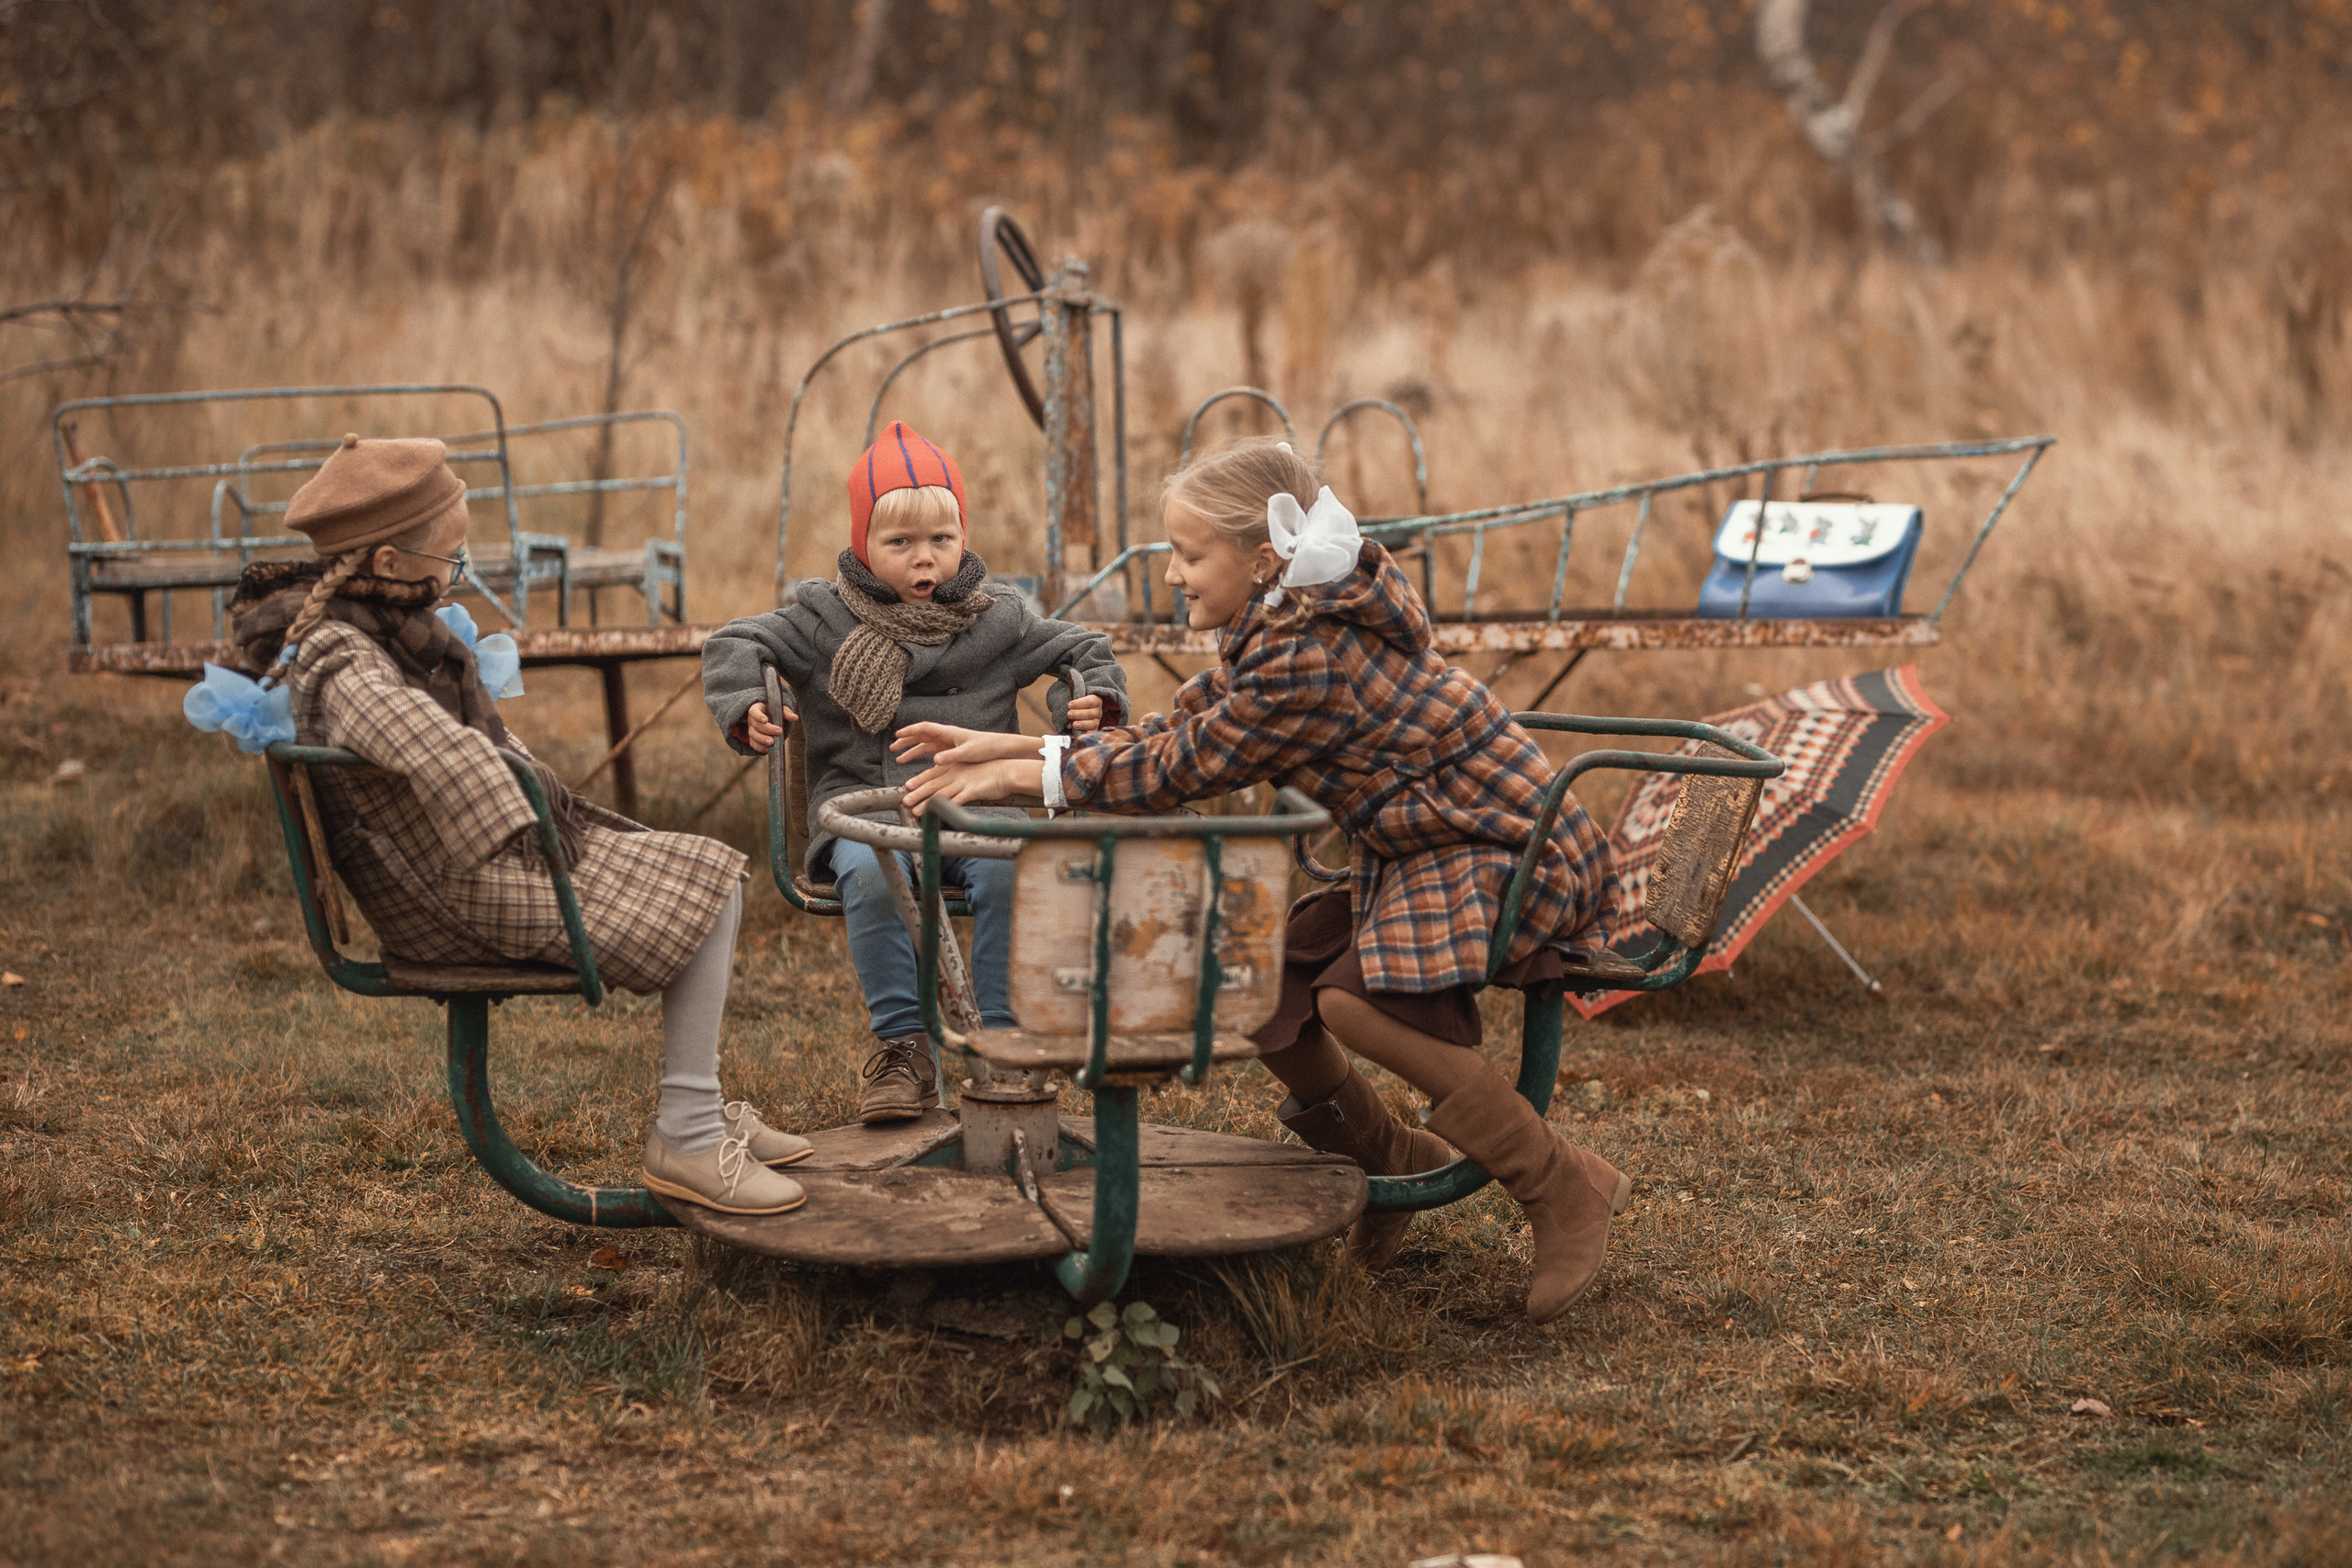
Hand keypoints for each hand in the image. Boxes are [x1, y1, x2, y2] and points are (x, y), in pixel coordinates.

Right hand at [744, 699, 792, 753]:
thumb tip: (794, 717)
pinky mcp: (753, 739)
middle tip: (779, 732)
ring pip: (753, 735)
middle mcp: (752, 719)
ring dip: (762, 740)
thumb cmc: (774, 712)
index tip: (765, 720)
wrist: (770, 717)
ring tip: (772, 743)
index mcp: (757, 709)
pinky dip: (760, 747)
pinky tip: (768, 749)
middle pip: (756, 725)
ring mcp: (751, 729)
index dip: (758, 716)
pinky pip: (754, 744)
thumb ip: (786, 712)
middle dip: (767, 730)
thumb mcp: (780, 709)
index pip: (754, 712)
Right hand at [891, 722, 1040, 766]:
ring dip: (912, 750)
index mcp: (949, 733)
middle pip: (922, 736)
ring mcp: (949, 744)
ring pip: (926, 745)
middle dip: (906, 741)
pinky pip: (933, 752)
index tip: (897, 735)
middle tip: (892, 748)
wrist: (1001, 749)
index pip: (925, 728)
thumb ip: (951, 756)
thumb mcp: (968, 753)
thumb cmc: (987, 748)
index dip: (909, 731)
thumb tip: (934, 760)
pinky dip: (923, 757)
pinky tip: (917, 764)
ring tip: (899, 759)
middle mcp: (947, 736)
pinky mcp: (953, 751)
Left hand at [901, 756, 1038, 812]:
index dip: (919, 780)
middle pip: (932, 784)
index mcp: (954, 768)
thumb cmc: (989, 772)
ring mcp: (963, 783)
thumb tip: (947, 784)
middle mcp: (955, 774)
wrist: (1007, 771)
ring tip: (915, 812)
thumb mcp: (970, 771)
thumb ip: (957, 777)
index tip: (907, 786)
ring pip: (941, 794)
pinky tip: (939, 815)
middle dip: (917, 793)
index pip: (932, 774)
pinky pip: (957, 801)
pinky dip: (947, 808)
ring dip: (927, 803)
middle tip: (905, 801)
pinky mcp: (972, 791)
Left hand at [1065, 694, 1104, 732]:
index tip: (1069, 705)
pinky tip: (1082, 733)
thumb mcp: (1074, 698)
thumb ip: (1072, 700)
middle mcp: (1098, 711)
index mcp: (1095, 700)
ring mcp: (1096, 721)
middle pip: (1092, 713)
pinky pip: (1093, 732)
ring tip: (1074, 724)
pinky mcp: (1093, 730)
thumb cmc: (1074, 704)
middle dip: (1079, 714)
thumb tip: (1067, 704)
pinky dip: (1088, 733)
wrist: (1075, 711)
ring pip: (1093, 723)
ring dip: (1083, 724)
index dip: (1080, 703)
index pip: (1091, 701)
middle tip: (1069, 714)